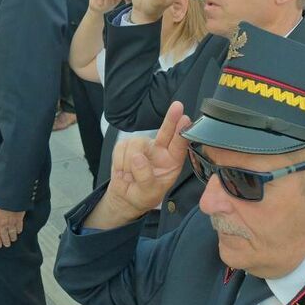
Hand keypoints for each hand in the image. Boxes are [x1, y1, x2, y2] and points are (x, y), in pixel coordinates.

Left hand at [0, 201, 25, 248]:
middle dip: (6, 241)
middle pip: (5, 236)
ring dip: (13, 237)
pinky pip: (19, 227)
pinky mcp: (19, 219)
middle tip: (7, 244)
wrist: (9, 197)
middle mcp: (3, 225)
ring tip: (13, 240)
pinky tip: (18, 231)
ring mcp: (12, 223)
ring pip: (12, 233)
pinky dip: (19, 230)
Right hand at [102, 101, 190, 218]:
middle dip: (170, 119)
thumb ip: (146, 178)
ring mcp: (143, 146)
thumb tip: (137, 157)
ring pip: (136, 144)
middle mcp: (160, 150)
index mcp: (172, 162)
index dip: (182, 132)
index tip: (185, 119)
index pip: (178, 145)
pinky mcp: (126, 145)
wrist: (125, 197)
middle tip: (177, 107)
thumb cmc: (142, 195)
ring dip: (129, 163)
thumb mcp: (148, 193)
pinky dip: (119, 162)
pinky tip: (123, 170)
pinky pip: (121, 148)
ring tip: (129, 176)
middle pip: (165, 132)